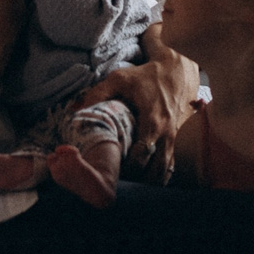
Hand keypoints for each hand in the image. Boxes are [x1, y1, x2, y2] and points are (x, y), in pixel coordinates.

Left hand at [81, 27, 196, 172]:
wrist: (177, 70)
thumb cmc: (146, 76)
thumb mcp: (120, 79)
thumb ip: (98, 94)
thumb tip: (75, 110)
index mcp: (152, 122)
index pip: (141, 155)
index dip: (127, 167)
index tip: (111, 169)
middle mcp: (166, 134)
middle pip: (154, 169)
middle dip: (136, 178)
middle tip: (117, 179)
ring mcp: (174, 138)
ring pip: (164, 170)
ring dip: (148, 179)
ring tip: (129, 182)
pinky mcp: (177, 139)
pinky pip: (170, 165)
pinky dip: (158, 174)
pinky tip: (144, 178)